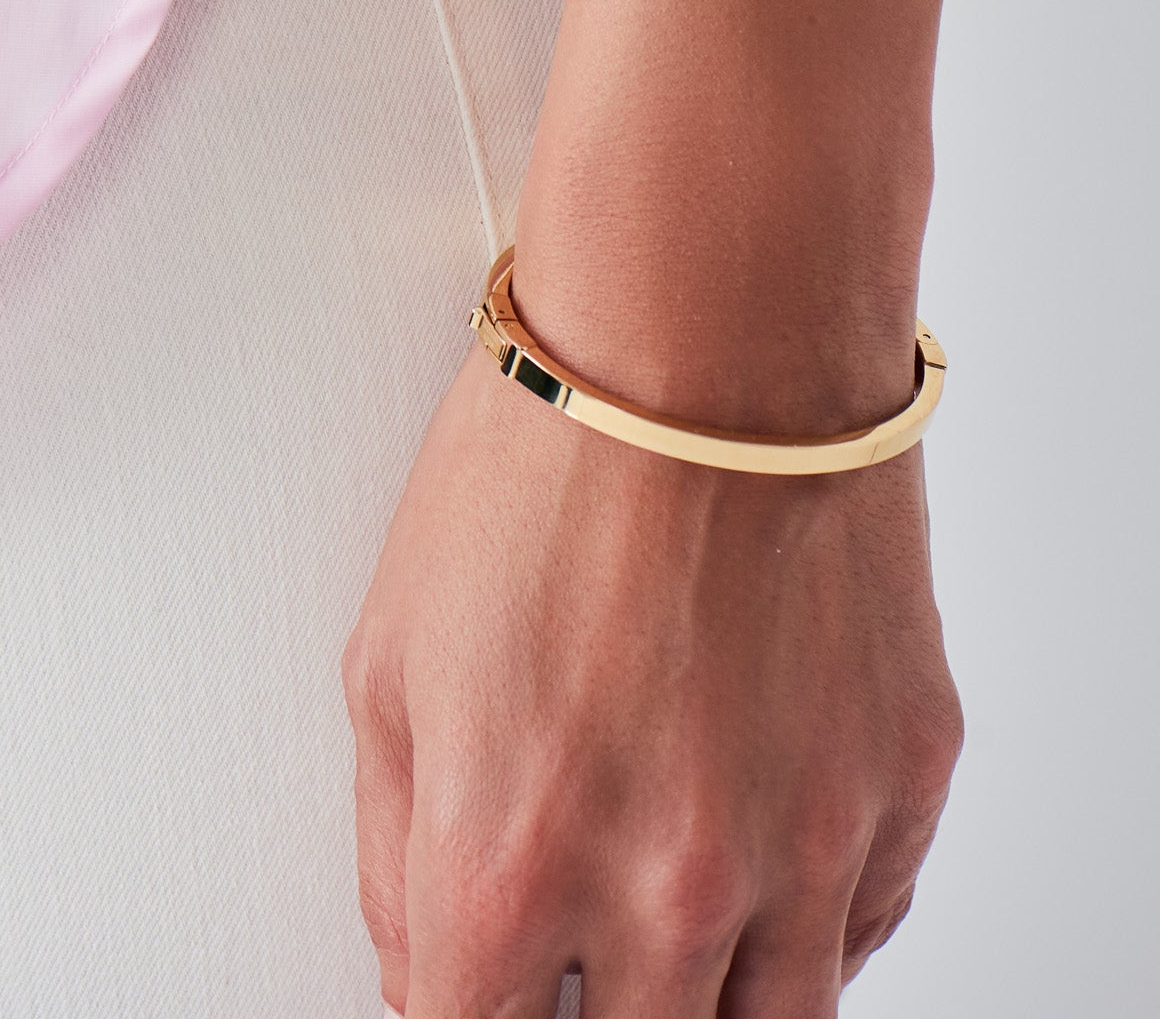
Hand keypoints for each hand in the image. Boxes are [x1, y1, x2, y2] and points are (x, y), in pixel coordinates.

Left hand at [344, 347, 961, 1014]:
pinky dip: (805, 911)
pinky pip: (860, 932)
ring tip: (664, 881)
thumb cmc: (544, 464)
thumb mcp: (387, 662)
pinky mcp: (901, 792)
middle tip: (577, 924)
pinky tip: (750, 818)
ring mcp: (801, 852)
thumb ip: (395, 860)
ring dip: (706, 986)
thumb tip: (424, 969)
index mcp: (509, 865)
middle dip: (592, 1005)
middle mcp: (666, 890)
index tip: (488, 985)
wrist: (706, 337)